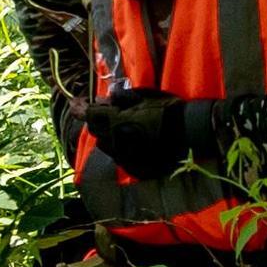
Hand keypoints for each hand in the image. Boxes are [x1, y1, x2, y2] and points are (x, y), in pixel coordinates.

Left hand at [76, 88, 198, 179]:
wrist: (191, 132)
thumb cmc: (168, 109)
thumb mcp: (144, 96)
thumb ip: (120, 98)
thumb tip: (101, 99)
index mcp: (116, 122)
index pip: (89, 115)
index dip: (80, 108)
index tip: (75, 103)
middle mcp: (117, 142)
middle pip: (97, 132)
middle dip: (99, 122)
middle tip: (109, 114)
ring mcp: (125, 158)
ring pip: (107, 147)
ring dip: (109, 136)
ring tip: (123, 129)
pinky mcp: (135, 169)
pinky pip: (121, 158)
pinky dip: (122, 149)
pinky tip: (135, 143)